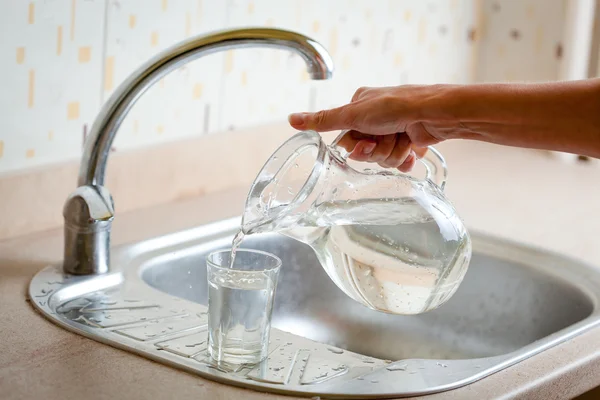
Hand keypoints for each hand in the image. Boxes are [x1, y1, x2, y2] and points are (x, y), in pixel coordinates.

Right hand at [288, 85, 451, 171]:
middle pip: (365, 150)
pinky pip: (399, 162)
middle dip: (376, 150)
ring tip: (402, 139)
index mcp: (359, 106)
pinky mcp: (409, 141)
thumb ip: (323, 120)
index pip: (346, 138)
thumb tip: (292, 119)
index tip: (365, 143)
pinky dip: (405, 158)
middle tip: (385, 139)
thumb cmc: (395, 106)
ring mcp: (394, 129)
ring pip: (382, 157)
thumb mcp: (353, 114)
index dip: (356, 147)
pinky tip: (412, 151)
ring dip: (392, 153)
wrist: (433, 114)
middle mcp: (376, 117)